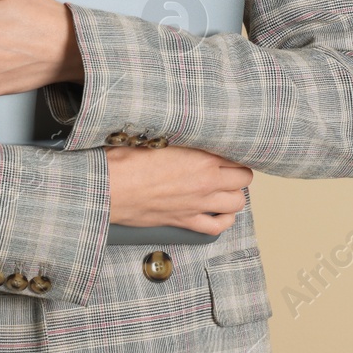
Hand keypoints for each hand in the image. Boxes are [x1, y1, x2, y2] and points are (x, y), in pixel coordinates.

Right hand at [106, 146, 251, 234]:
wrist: (109, 188)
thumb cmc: (127, 160)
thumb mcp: (157, 136)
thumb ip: (181, 135)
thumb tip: (186, 126)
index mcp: (202, 157)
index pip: (237, 154)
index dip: (234, 151)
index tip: (228, 149)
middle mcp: (205, 182)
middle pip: (243, 179)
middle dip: (239, 173)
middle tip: (228, 168)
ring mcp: (197, 204)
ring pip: (237, 203)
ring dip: (234, 195)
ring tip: (226, 188)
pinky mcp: (185, 221)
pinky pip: (217, 226)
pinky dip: (223, 220)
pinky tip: (221, 212)